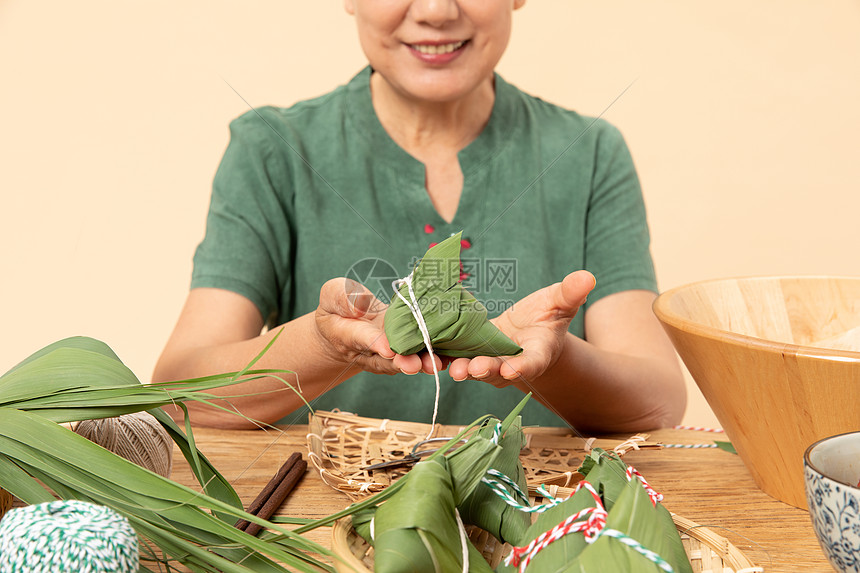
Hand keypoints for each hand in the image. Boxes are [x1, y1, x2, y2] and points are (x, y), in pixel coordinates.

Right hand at [314, 278, 443, 375]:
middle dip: (403, 362)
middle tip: (415, 365)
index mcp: (350, 336)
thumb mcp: (332, 295)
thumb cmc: (338, 307)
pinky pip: (421, 353)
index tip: (388, 348)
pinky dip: (436, 355)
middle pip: (389, 358)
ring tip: (435, 364)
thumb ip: (342, 298)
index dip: (375, 344)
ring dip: (422, 363)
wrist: (346, 325)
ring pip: (407, 360)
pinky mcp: (408, 347)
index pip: (362, 340)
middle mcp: (372, 350)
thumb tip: (358, 305)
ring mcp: (391, 351)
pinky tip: (452, 356)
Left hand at [447, 270, 594, 386]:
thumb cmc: (546, 318)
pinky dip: (440, 358)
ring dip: (459, 368)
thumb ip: (570, 294)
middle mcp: (510, 364)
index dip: (521, 368)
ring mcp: (488, 363)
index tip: (511, 370)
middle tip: (472, 368)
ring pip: (471, 369)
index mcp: (536, 355)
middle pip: (497, 371)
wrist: (528, 333)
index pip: (531, 363)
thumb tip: (587, 276)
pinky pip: (453, 359)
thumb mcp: (559, 303)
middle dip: (484, 370)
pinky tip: (426, 356)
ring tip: (448, 367)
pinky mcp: (468, 355)